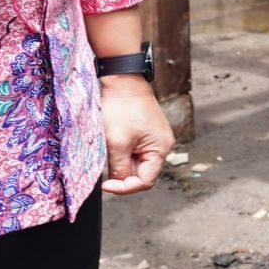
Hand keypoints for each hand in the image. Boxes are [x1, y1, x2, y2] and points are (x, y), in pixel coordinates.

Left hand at [100, 73, 172, 195]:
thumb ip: (119, 167)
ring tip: (110, 147)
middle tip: (106, 163)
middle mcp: (163, 145)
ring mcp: (156, 138)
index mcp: (161, 149)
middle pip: (141, 172)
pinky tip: (114, 140)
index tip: (106, 184)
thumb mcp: (117, 143)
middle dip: (122, 172)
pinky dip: (123, 150)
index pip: (145, 181)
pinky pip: (136, 150)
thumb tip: (118, 182)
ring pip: (136, 162)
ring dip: (121, 160)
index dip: (125, 187)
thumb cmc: (122, 109)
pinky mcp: (147, 132)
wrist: (124, 81)